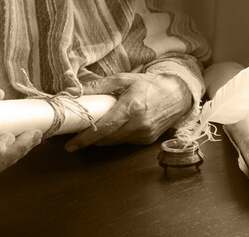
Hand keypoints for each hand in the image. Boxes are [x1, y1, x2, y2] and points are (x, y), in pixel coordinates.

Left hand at [64, 73, 192, 151]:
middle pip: (107, 139)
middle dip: (90, 139)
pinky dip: (115, 137)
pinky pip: (124, 142)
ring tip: (94, 128)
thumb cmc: (150, 85)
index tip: (71, 144)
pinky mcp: (147, 140)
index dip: (86, 138)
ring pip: (114, 142)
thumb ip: (100, 86)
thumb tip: (76, 92)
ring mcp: (144, 134)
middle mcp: (139, 124)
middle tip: (76, 136)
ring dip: (102, 138)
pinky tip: (114, 127)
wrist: (178, 95)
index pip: (104, 128)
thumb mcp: (125, 79)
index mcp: (132, 107)